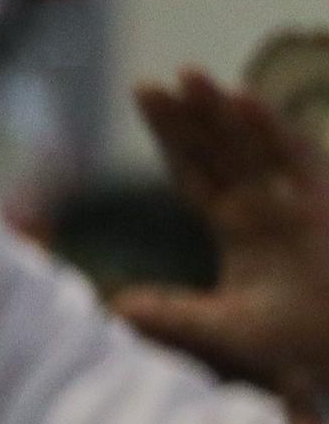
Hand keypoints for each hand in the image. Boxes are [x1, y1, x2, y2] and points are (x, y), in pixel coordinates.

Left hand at [121, 71, 328, 389]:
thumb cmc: (290, 347)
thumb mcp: (218, 330)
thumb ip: (171, 316)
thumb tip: (115, 307)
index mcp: (239, 227)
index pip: (196, 173)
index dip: (171, 140)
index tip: (144, 105)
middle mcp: (266, 206)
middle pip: (218, 151)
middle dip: (187, 116)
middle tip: (149, 84)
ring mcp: (297, 202)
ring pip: (253, 145)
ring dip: (222, 111)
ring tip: (188, 76)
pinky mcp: (323, 205)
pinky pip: (295, 158)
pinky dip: (268, 129)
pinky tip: (241, 101)